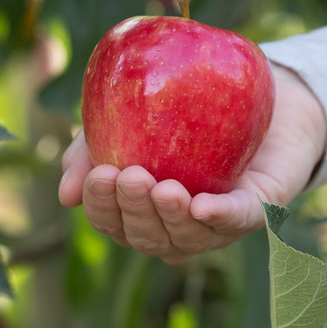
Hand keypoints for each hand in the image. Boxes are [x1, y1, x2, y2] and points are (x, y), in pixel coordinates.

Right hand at [58, 65, 326, 263]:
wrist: (258, 89)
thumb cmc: (187, 108)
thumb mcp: (130, 119)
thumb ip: (93, 150)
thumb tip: (66, 196)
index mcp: (145, 212)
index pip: (115, 224)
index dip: (103, 208)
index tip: (99, 175)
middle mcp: (180, 227)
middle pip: (149, 237)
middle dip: (135, 211)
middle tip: (130, 177)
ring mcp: (220, 225)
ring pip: (189, 238)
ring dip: (172, 217)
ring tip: (163, 187)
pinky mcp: (260, 208)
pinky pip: (239, 220)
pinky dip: (219, 216)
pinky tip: (202, 205)